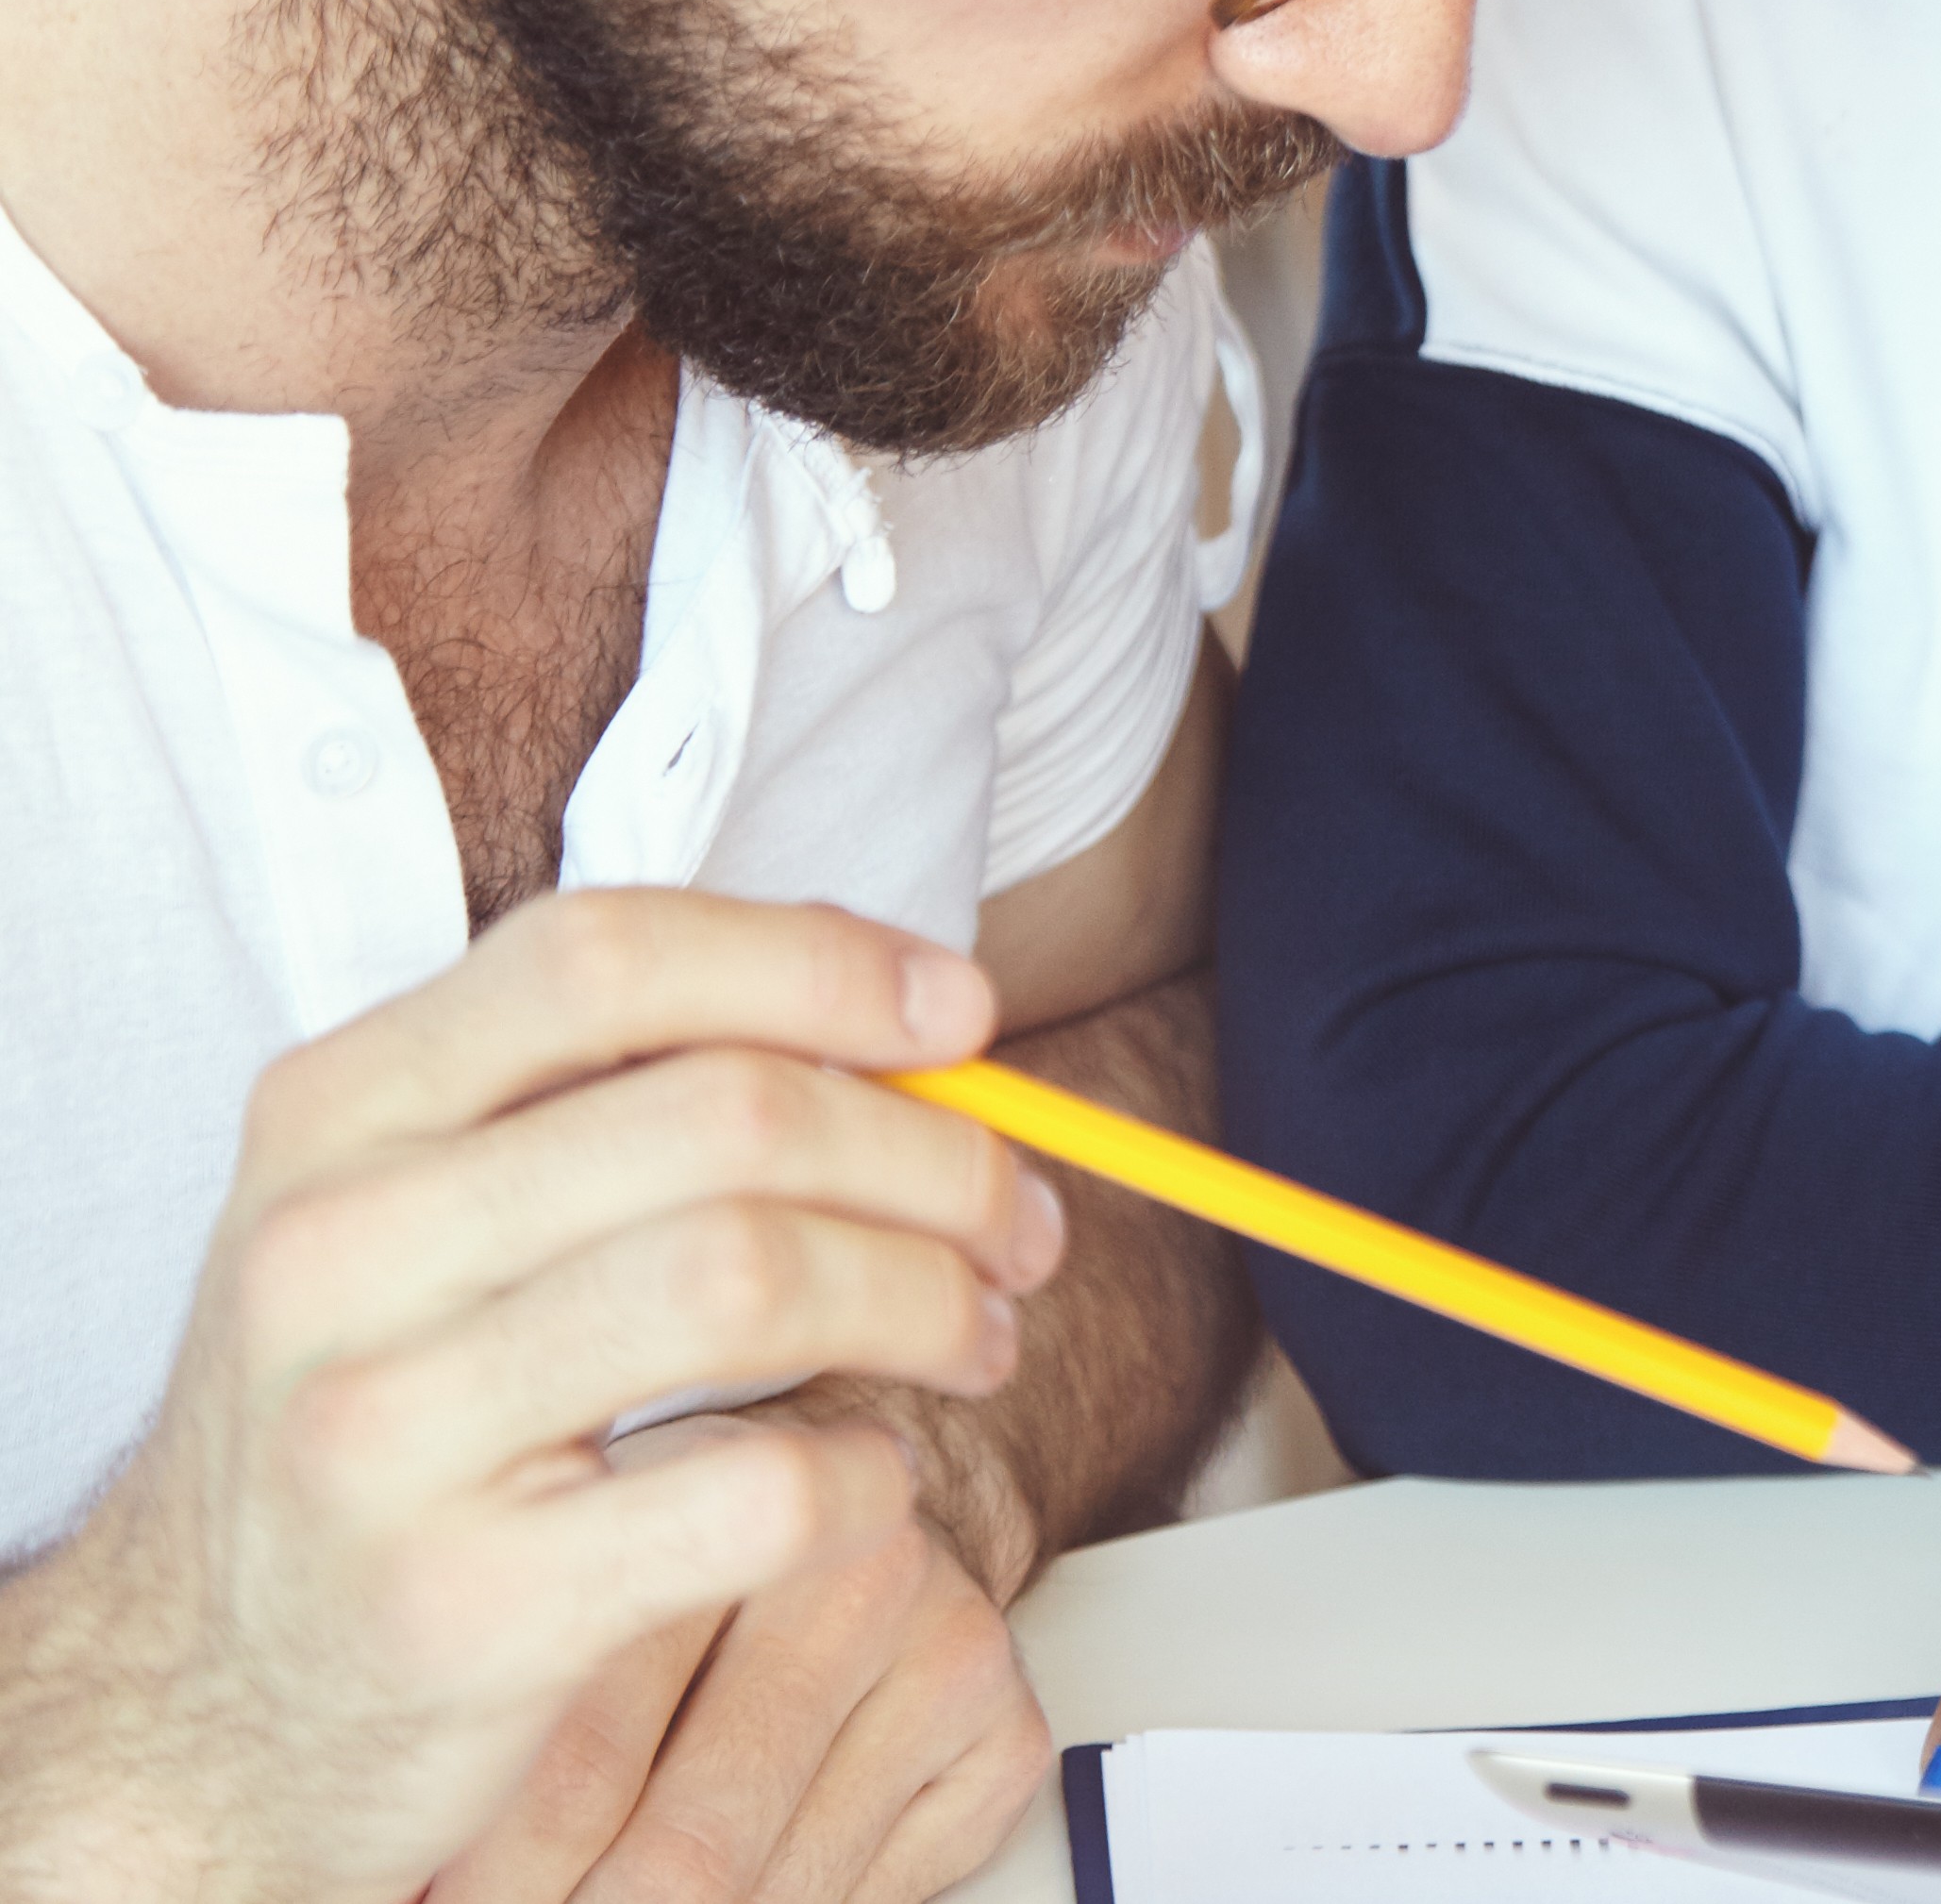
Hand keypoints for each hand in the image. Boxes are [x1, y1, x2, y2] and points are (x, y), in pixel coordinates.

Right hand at [0, 890, 1064, 1903]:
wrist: (199, 1699)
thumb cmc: (379, 1419)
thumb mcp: (419, 1219)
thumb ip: (620, 1098)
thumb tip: (924, 1030)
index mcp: (333, 1114)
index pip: (608, 961)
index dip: (821, 966)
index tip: (963, 1020)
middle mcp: (332, 1254)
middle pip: (726, 1119)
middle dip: (933, 1160)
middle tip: (1021, 1223)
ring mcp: (380, 1434)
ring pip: (752, 1281)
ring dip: (927, 1298)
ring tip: (979, 1335)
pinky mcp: (462, 1605)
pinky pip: (756, 1488)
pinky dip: (868, 1473)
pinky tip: (867, 1477)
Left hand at [421, 1396, 1047, 1903]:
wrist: (895, 1484)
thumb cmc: (704, 1569)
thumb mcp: (578, 1586)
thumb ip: (509, 1706)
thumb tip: (397, 1882)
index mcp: (714, 1508)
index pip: (578, 1763)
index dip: (491, 1885)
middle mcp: (853, 1572)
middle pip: (687, 1850)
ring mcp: (947, 1651)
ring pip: (777, 1890)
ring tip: (606, 1897)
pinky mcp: (1007, 1733)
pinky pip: (874, 1897)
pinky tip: (742, 1884)